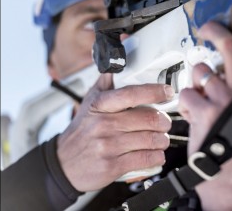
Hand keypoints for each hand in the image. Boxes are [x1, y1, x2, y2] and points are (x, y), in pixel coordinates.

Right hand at [57, 73, 173, 191]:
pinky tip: (155, 153)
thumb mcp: (88, 103)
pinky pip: (147, 159)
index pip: (132, 93)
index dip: (155, 91)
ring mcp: (108, 146)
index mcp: (100, 105)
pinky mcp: (113, 166)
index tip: (167, 92)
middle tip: (164, 123)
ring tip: (159, 139)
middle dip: (164, 121)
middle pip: (149, 118)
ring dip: (162, 140)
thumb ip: (105, 84)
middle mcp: (104, 124)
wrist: (64, 163)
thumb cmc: (81, 132)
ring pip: (152, 140)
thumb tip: (117, 65)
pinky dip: (157, 156)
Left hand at [178, 22, 231, 210]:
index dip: (220, 34)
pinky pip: (186, 96)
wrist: (228, 175)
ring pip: (196, 77)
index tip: (208, 26)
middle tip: (197, 52)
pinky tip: (193, 117)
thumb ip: (227, 88)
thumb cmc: (231, 143)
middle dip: (203, 55)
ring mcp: (223, 101)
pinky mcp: (206, 113)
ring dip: (192, 89)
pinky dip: (185, 105)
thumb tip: (209, 67)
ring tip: (199, 106)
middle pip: (216, 58)